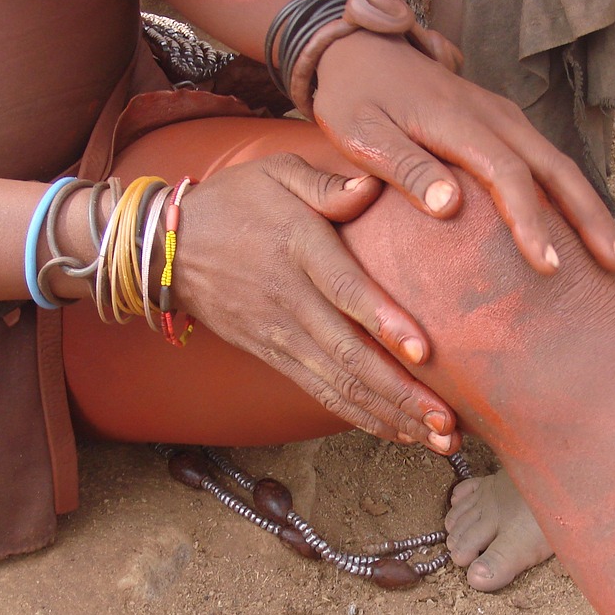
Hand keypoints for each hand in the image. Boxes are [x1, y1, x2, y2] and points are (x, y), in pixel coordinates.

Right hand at [170, 152, 457, 451]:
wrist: (166, 250)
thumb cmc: (235, 202)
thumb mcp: (276, 172)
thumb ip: (327, 182)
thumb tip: (373, 185)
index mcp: (299, 247)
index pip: (344, 290)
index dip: (384, 321)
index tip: (424, 352)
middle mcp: (291, 300)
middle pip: (350, 355)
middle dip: (402, 393)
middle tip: (447, 421)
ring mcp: (282, 336)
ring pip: (341, 385)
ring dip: (392, 416)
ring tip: (439, 441)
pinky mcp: (276, 357)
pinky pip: (323, 393)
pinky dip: (362, 418)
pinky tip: (401, 433)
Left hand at [311, 32, 614, 288]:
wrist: (361, 52)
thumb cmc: (355, 98)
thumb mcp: (360, 132)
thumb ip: (402, 166)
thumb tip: (447, 206)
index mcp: (460, 123)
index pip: (508, 175)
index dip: (531, 221)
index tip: (549, 267)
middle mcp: (496, 118)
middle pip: (558, 172)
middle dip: (593, 222)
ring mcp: (507, 121)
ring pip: (564, 171)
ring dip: (598, 218)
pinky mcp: (508, 129)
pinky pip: (552, 168)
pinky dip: (579, 205)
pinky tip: (594, 239)